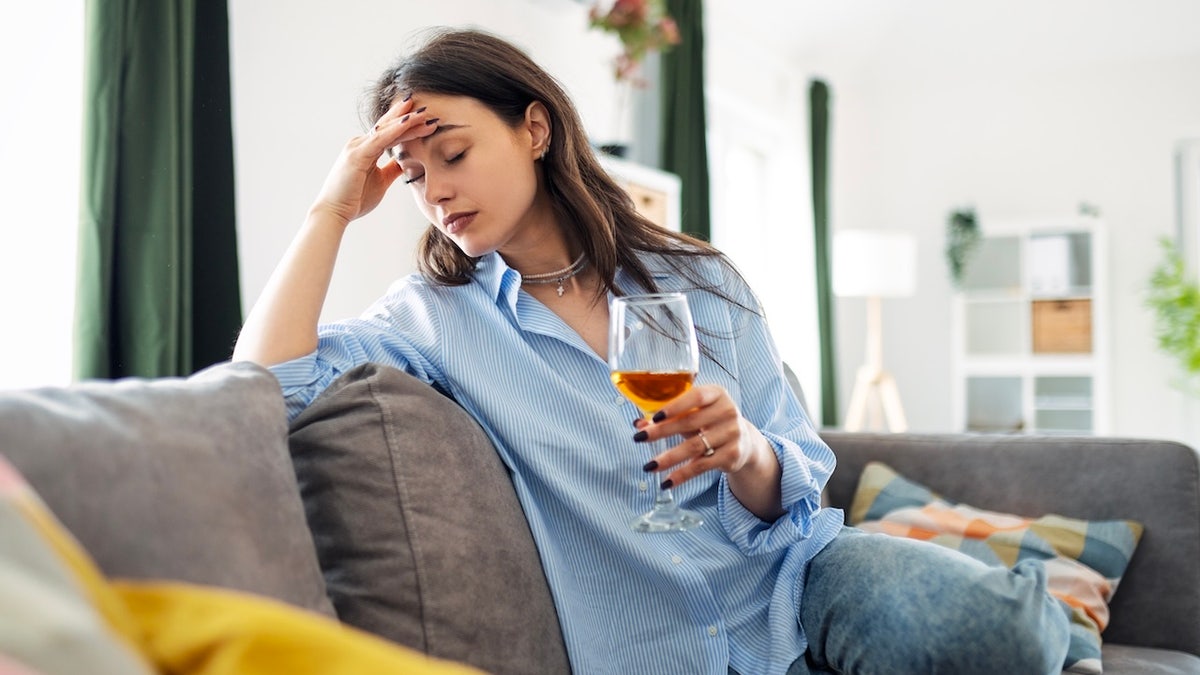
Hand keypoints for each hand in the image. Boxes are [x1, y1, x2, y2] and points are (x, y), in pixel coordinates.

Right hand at [309, 96, 436, 225]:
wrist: (334, 212)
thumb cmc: (354, 199)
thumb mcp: (381, 181)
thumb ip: (392, 169)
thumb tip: (406, 162)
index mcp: (366, 149)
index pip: (390, 132)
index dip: (407, 125)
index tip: (426, 120)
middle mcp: (360, 143)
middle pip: (388, 126)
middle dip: (408, 117)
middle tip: (428, 109)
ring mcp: (358, 147)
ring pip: (386, 130)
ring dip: (406, 120)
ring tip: (424, 113)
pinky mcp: (357, 155)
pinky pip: (380, 139)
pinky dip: (395, 130)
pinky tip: (408, 122)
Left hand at [634, 384, 773, 488]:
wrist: (743, 440)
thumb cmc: (710, 421)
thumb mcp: (693, 413)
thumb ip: (668, 416)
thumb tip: (638, 425)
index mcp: (717, 394)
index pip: (696, 397)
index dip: (675, 406)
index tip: (655, 417)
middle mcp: (728, 412)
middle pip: (690, 423)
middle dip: (661, 432)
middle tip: (638, 438)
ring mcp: (732, 434)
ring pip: (694, 447)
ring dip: (669, 458)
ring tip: (649, 466)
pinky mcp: (732, 455)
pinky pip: (702, 466)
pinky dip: (682, 474)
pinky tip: (667, 481)